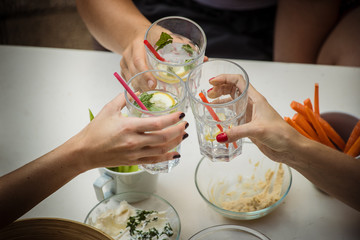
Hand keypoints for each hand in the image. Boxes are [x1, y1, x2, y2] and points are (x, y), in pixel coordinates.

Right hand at [73, 93, 187, 169]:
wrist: (85, 152)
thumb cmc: (95, 131)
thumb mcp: (109, 109)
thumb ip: (124, 98)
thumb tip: (137, 90)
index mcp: (129, 127)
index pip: (157, 123)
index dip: (172, 119)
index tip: (181, 114)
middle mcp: (134, 142)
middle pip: (163, 137)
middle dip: (178, 130)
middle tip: (185, 124)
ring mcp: (135, 153)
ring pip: (161, 149)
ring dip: (175, 142)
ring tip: (183, 135)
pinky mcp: (134, 161)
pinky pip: (154, 160)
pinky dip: (167, 157)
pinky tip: (175, 153)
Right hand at [120, 28, 207, 91]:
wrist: (136, 33)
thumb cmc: (154, 35)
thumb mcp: (167, 35)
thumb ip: (184, 46)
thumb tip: (205, 59)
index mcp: (139, 44)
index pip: (139, 60)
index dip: (145, 73)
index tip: (153, 84)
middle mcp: (128, 53)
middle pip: (134, 73)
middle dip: (144, 85)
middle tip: (154, 94)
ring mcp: (124, 63)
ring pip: (130, 79)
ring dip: (140, 90)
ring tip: (151, 99)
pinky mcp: (124, 70)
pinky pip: (129, 82)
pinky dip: (137, 90)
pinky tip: (144, 97)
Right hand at [209, 75, 301, 161]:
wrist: (290, 148)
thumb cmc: (281, 134)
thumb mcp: (257, 130)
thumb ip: (237, 132)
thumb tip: (219, 136)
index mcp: (256, 99)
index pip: (239, 81)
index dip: (225, 78)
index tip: (212, 82)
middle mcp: (252, 104)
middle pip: (234, 90)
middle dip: (220, 88)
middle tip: (208, 94)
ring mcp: (250, 115)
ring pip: (233, 102)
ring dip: (221, 100)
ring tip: (210, 103)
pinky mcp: (249, 126)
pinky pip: (234, 116)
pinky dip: (225, 115)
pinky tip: (218, 119)